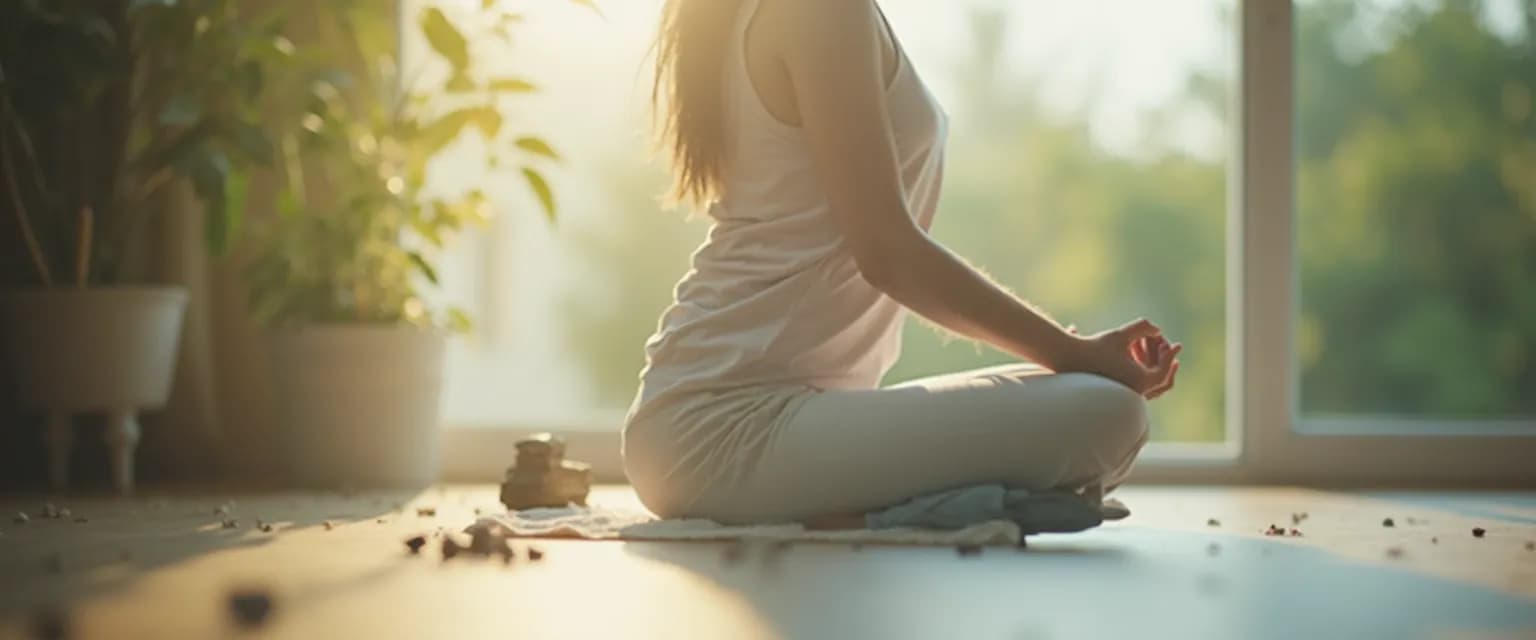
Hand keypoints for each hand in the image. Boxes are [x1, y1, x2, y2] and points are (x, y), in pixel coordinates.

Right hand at [1058, 319, 1180, 397]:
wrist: (1068, 359)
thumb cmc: (1094, 347)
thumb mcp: (1121, 334)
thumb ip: (1143, 327)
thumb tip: (1157, 330)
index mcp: (1139, 382)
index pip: (1164, 371)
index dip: (1171, 355)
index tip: (1176, 344)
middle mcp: (1133, 393)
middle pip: (1161, 382)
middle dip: (1165, 362)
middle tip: (1167, 348)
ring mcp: (1124, 395)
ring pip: (1148, 385)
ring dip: (1152, 366)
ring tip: (1148, 349)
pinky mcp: (1115, 393)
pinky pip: (1136, 385)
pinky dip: (1141, 371)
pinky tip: (1135, 354)